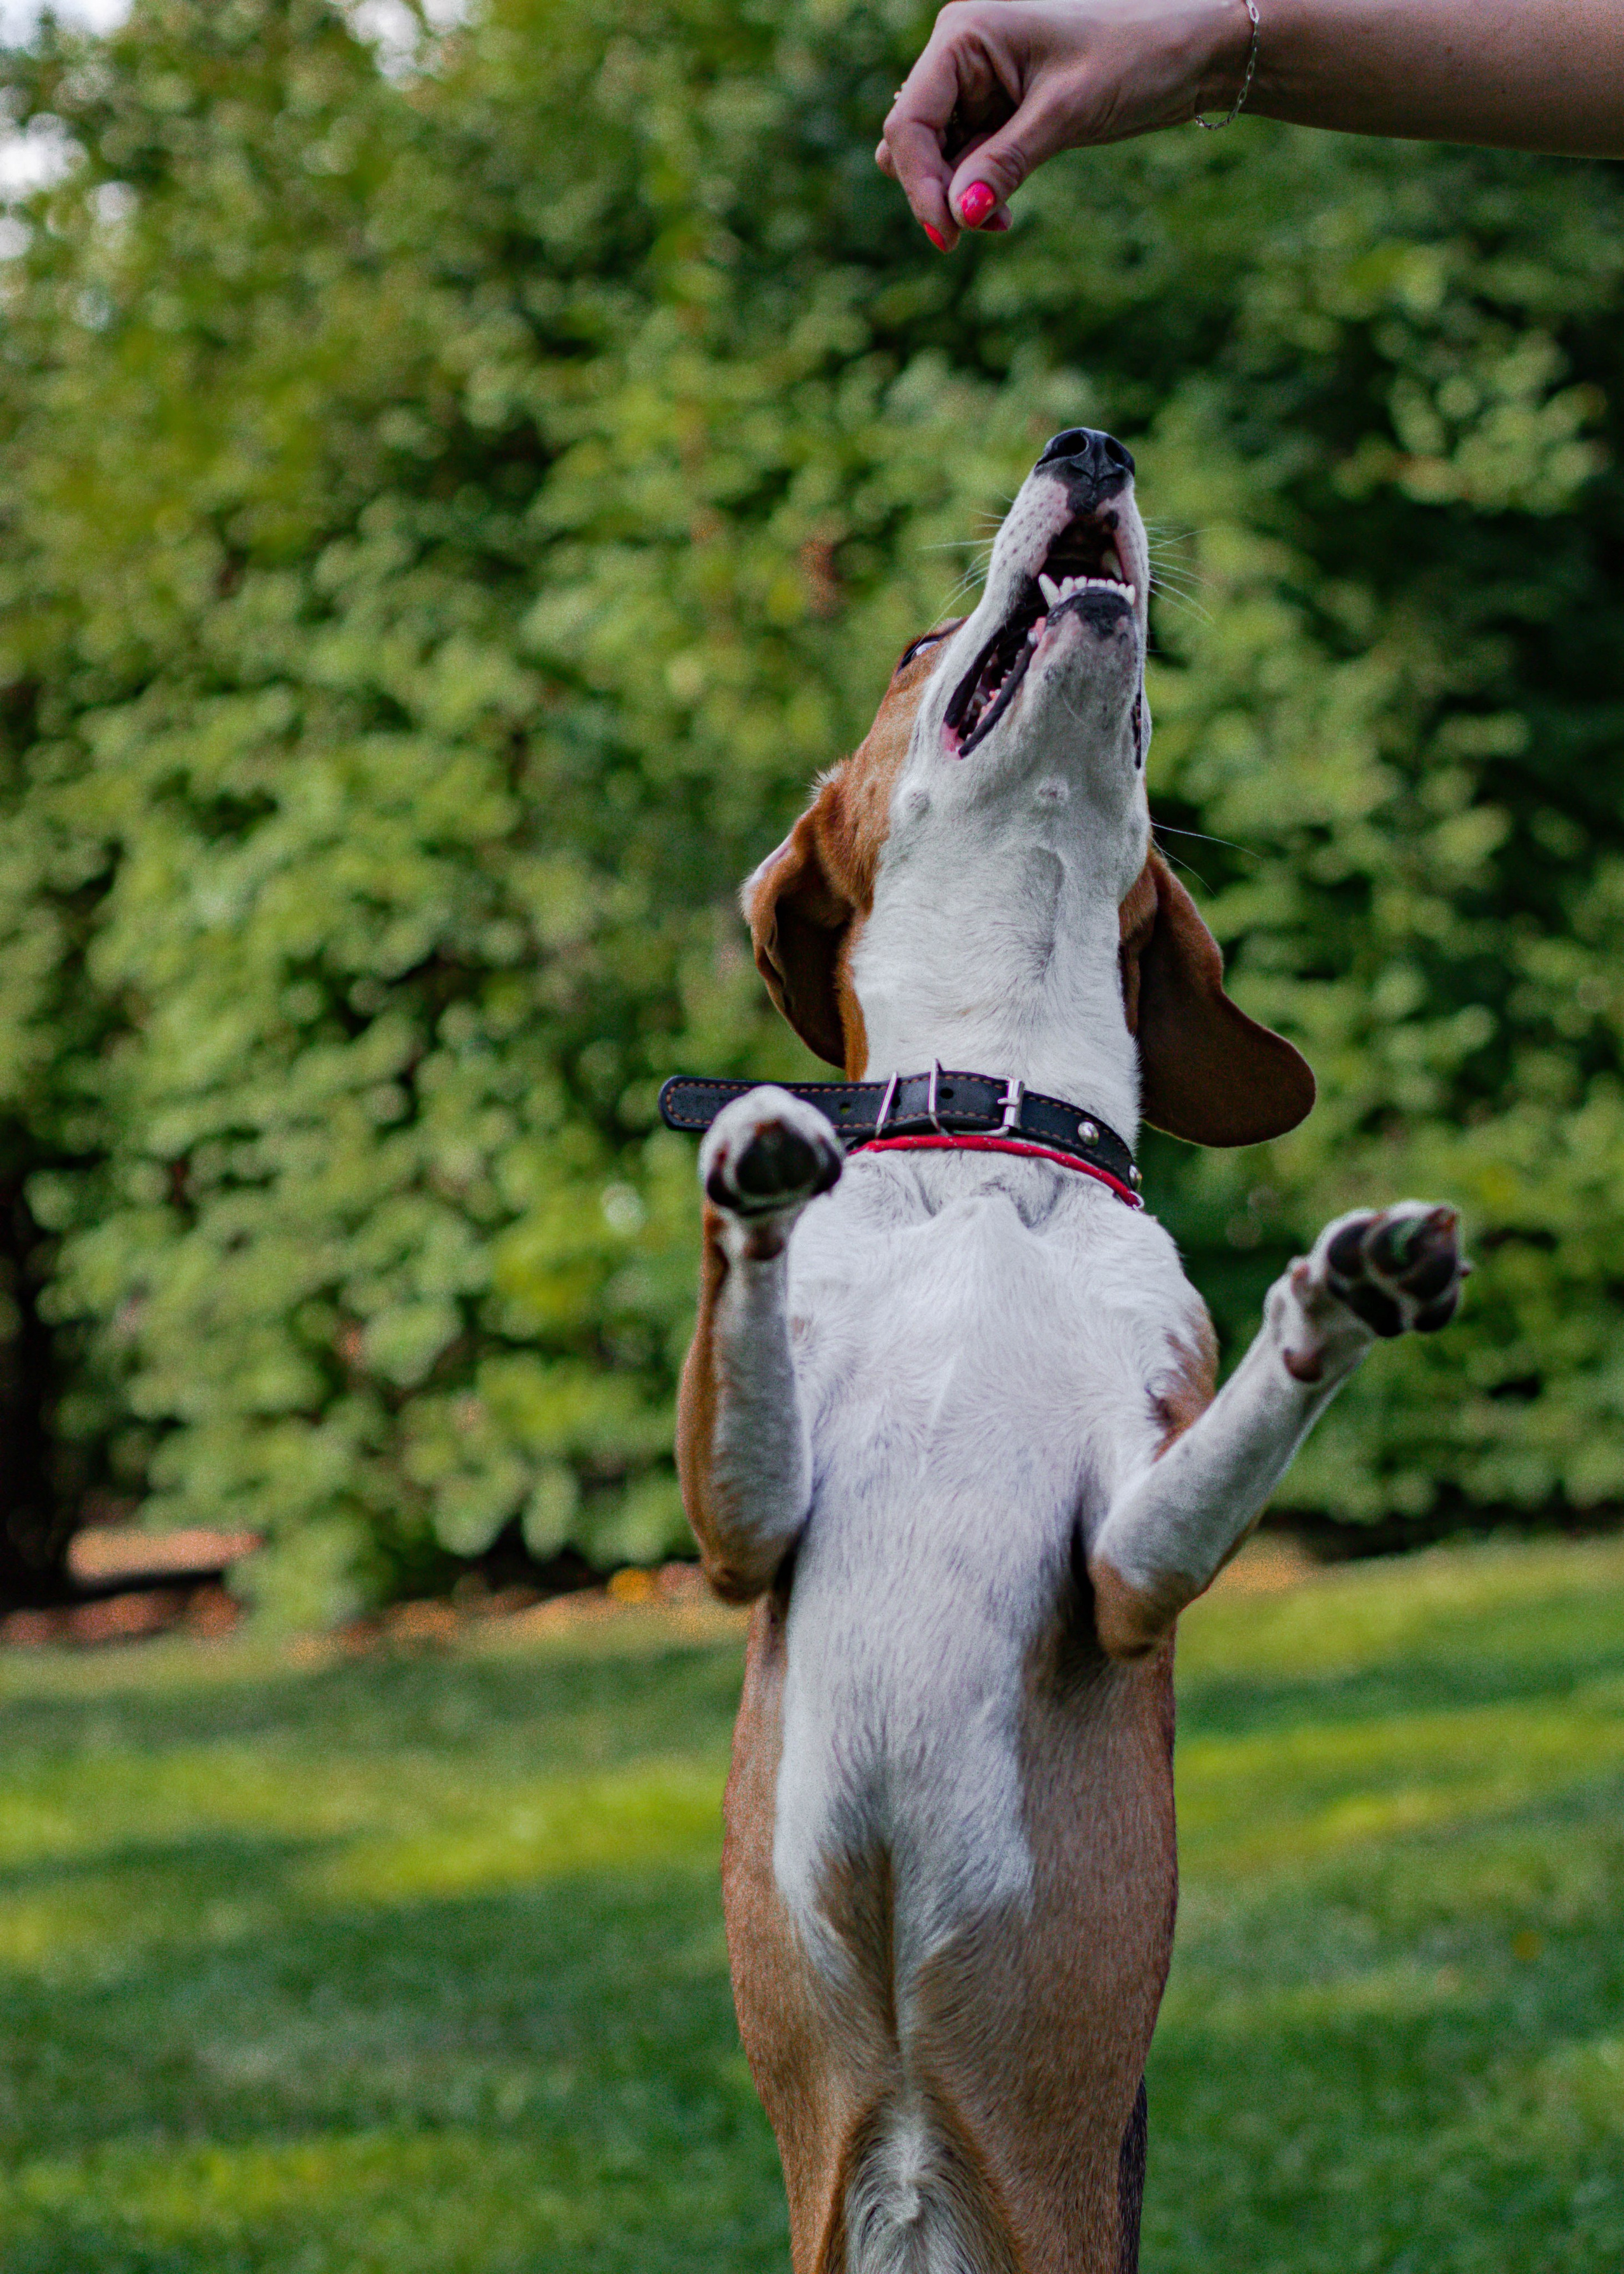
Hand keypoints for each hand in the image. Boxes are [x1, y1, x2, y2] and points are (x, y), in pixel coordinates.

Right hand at [876, 0, 1256, 247]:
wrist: (1192, 48)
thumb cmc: (1137, 56)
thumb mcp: (1066, 114)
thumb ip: (1004, 164)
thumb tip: (958, 217)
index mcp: (966, 33)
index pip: (910, 121)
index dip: (919, 185)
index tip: (949, 237)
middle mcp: (961, 52)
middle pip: (912, 140)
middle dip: (937, 192)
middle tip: (984, 228)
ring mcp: (977, 80)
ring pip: (935, 156)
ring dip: (958, 196)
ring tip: (1002, 218)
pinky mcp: (997, 108)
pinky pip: (964, 159)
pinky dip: (977, 189)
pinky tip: (1004, 208)